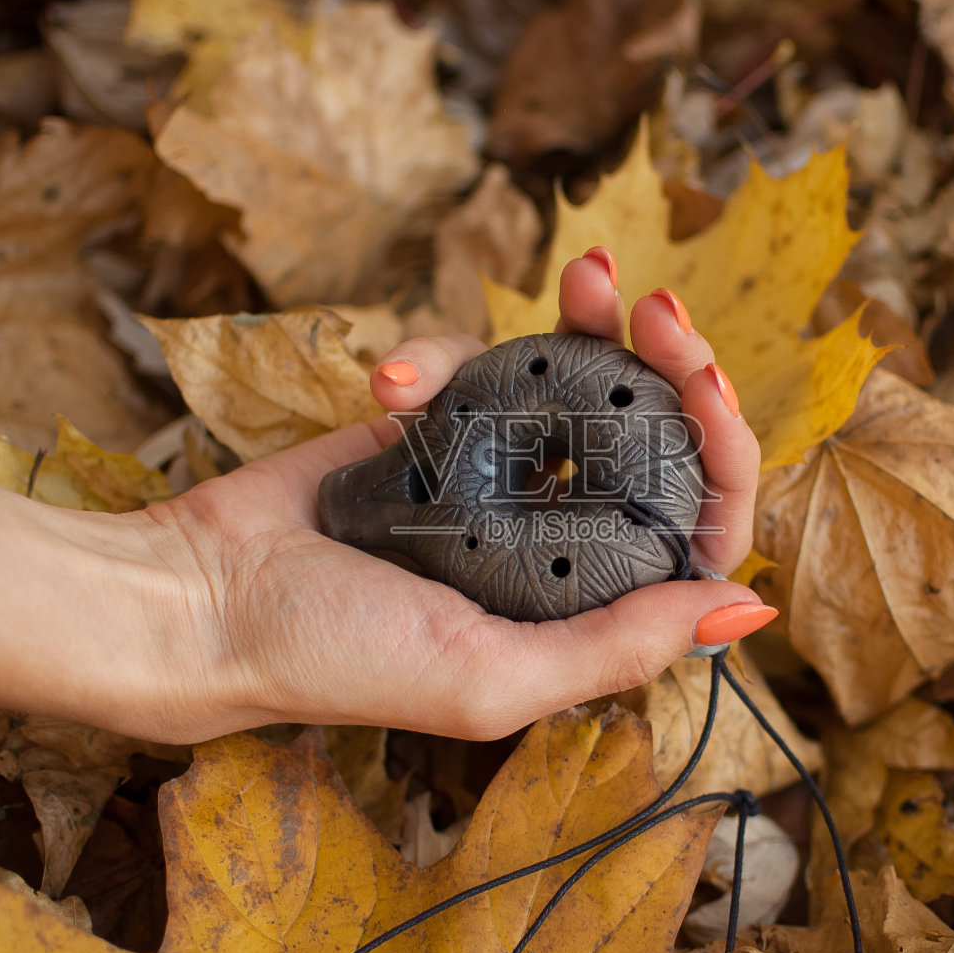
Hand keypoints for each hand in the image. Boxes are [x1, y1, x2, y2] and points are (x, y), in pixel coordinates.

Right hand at [140, 249, 769, 741]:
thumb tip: (748, 603)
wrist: (205, 594)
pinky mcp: (439, 425)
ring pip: (577, 381)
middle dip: (665, 359)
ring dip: (588, 321)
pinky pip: (481, 364)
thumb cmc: (338, 657)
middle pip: (651, 436)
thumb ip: (617, 646)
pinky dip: (446, 356)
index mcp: (586, 604)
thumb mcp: (489, 679)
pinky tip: (392, 385)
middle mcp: (556, 539)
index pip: (696, 523)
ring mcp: (498, 475)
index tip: (702, 384)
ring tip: (584, 273)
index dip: (720, 450)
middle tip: (652, 304)